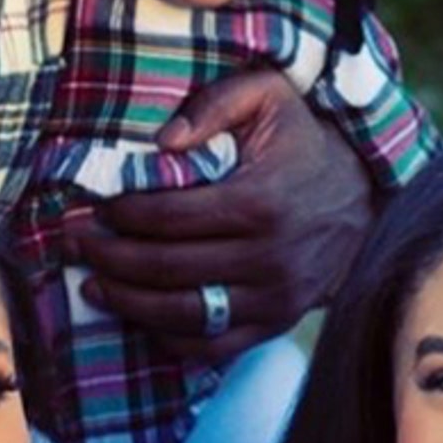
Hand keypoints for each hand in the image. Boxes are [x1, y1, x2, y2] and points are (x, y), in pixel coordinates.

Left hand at [68, 66, 375, 363]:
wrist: (366, 195)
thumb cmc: (305, 141)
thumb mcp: (269, 96)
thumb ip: (215, 104)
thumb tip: (163, 140)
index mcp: (260, 202)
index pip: (168, 218)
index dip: (121, 216)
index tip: (94, 208)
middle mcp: (267, 258)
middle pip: (166, 269)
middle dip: (109, 258)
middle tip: (76, 244)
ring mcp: (275, 298)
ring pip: (184, 315)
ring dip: (128, 303)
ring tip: (92, 285)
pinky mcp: (278, 323)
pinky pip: (214, 346)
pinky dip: (170, 338)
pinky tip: (137, 318)